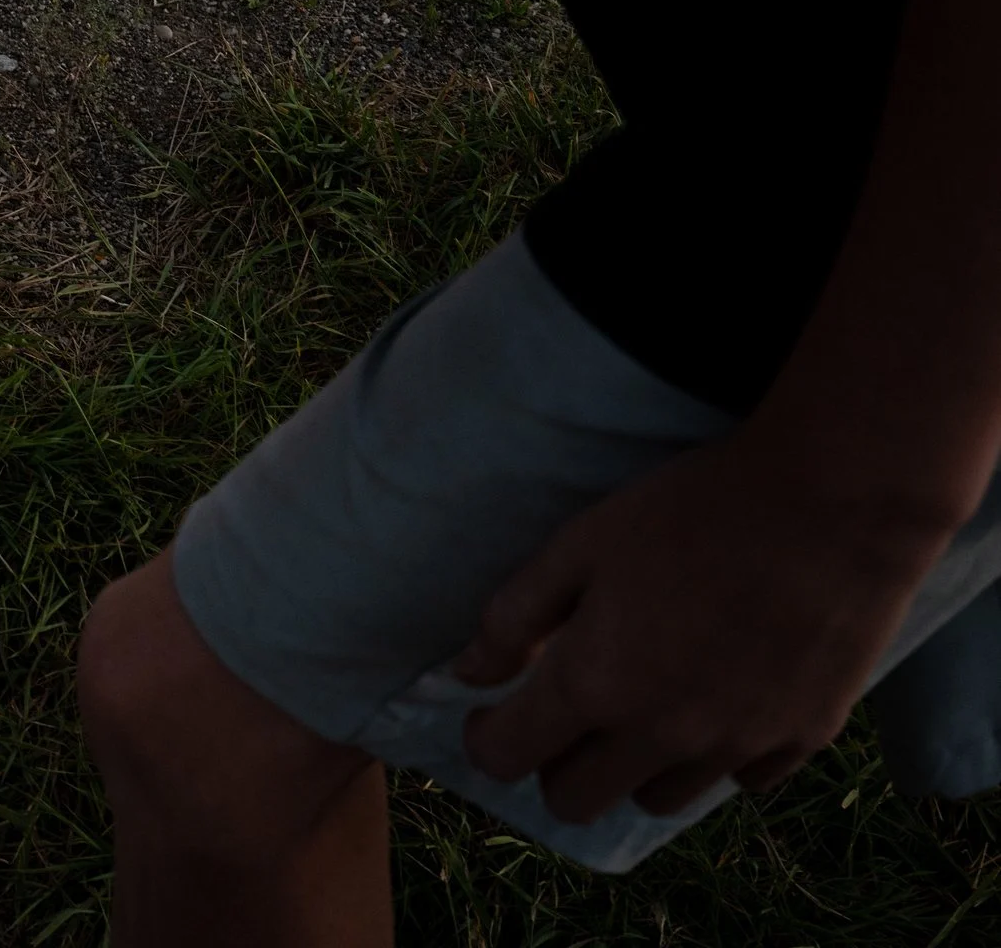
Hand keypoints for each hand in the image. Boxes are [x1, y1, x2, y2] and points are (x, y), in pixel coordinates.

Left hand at [453, 431, 952, 822]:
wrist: (833, 502)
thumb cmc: (691, 511)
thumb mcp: (579, 545)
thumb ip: (514, 618)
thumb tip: (468, 675)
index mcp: (596, 686)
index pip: (508, 760)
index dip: (487, 738)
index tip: (492, 712)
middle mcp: (662, 735)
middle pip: (577, 801)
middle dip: (554, 763)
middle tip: (566, 708)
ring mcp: (737, 745)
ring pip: (658, 799)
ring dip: (634, 765)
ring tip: (644, 701)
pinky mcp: (803, 739)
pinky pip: (740, 779)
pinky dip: (717, 754)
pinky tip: (718, 695)